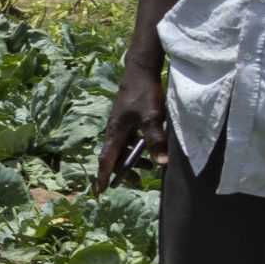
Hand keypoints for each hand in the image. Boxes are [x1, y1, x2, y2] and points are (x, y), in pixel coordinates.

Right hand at [96, 63, 168, 191]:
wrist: (140, 73)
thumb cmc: (143, 95)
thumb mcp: (152, 118)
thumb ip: (156, 141)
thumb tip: (163, 163)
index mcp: (115, 133)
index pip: (107, 159)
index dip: (104, 176)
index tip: (101, 190)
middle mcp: (115, 131)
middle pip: (114, 156)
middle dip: (123, 170)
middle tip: (136, 181)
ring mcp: (121, 125)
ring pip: (123, 148)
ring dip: (133, 159)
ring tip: (150, 165)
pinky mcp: (128, 120)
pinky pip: (129, 140)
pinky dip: (138, 148)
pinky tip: (150, 148)